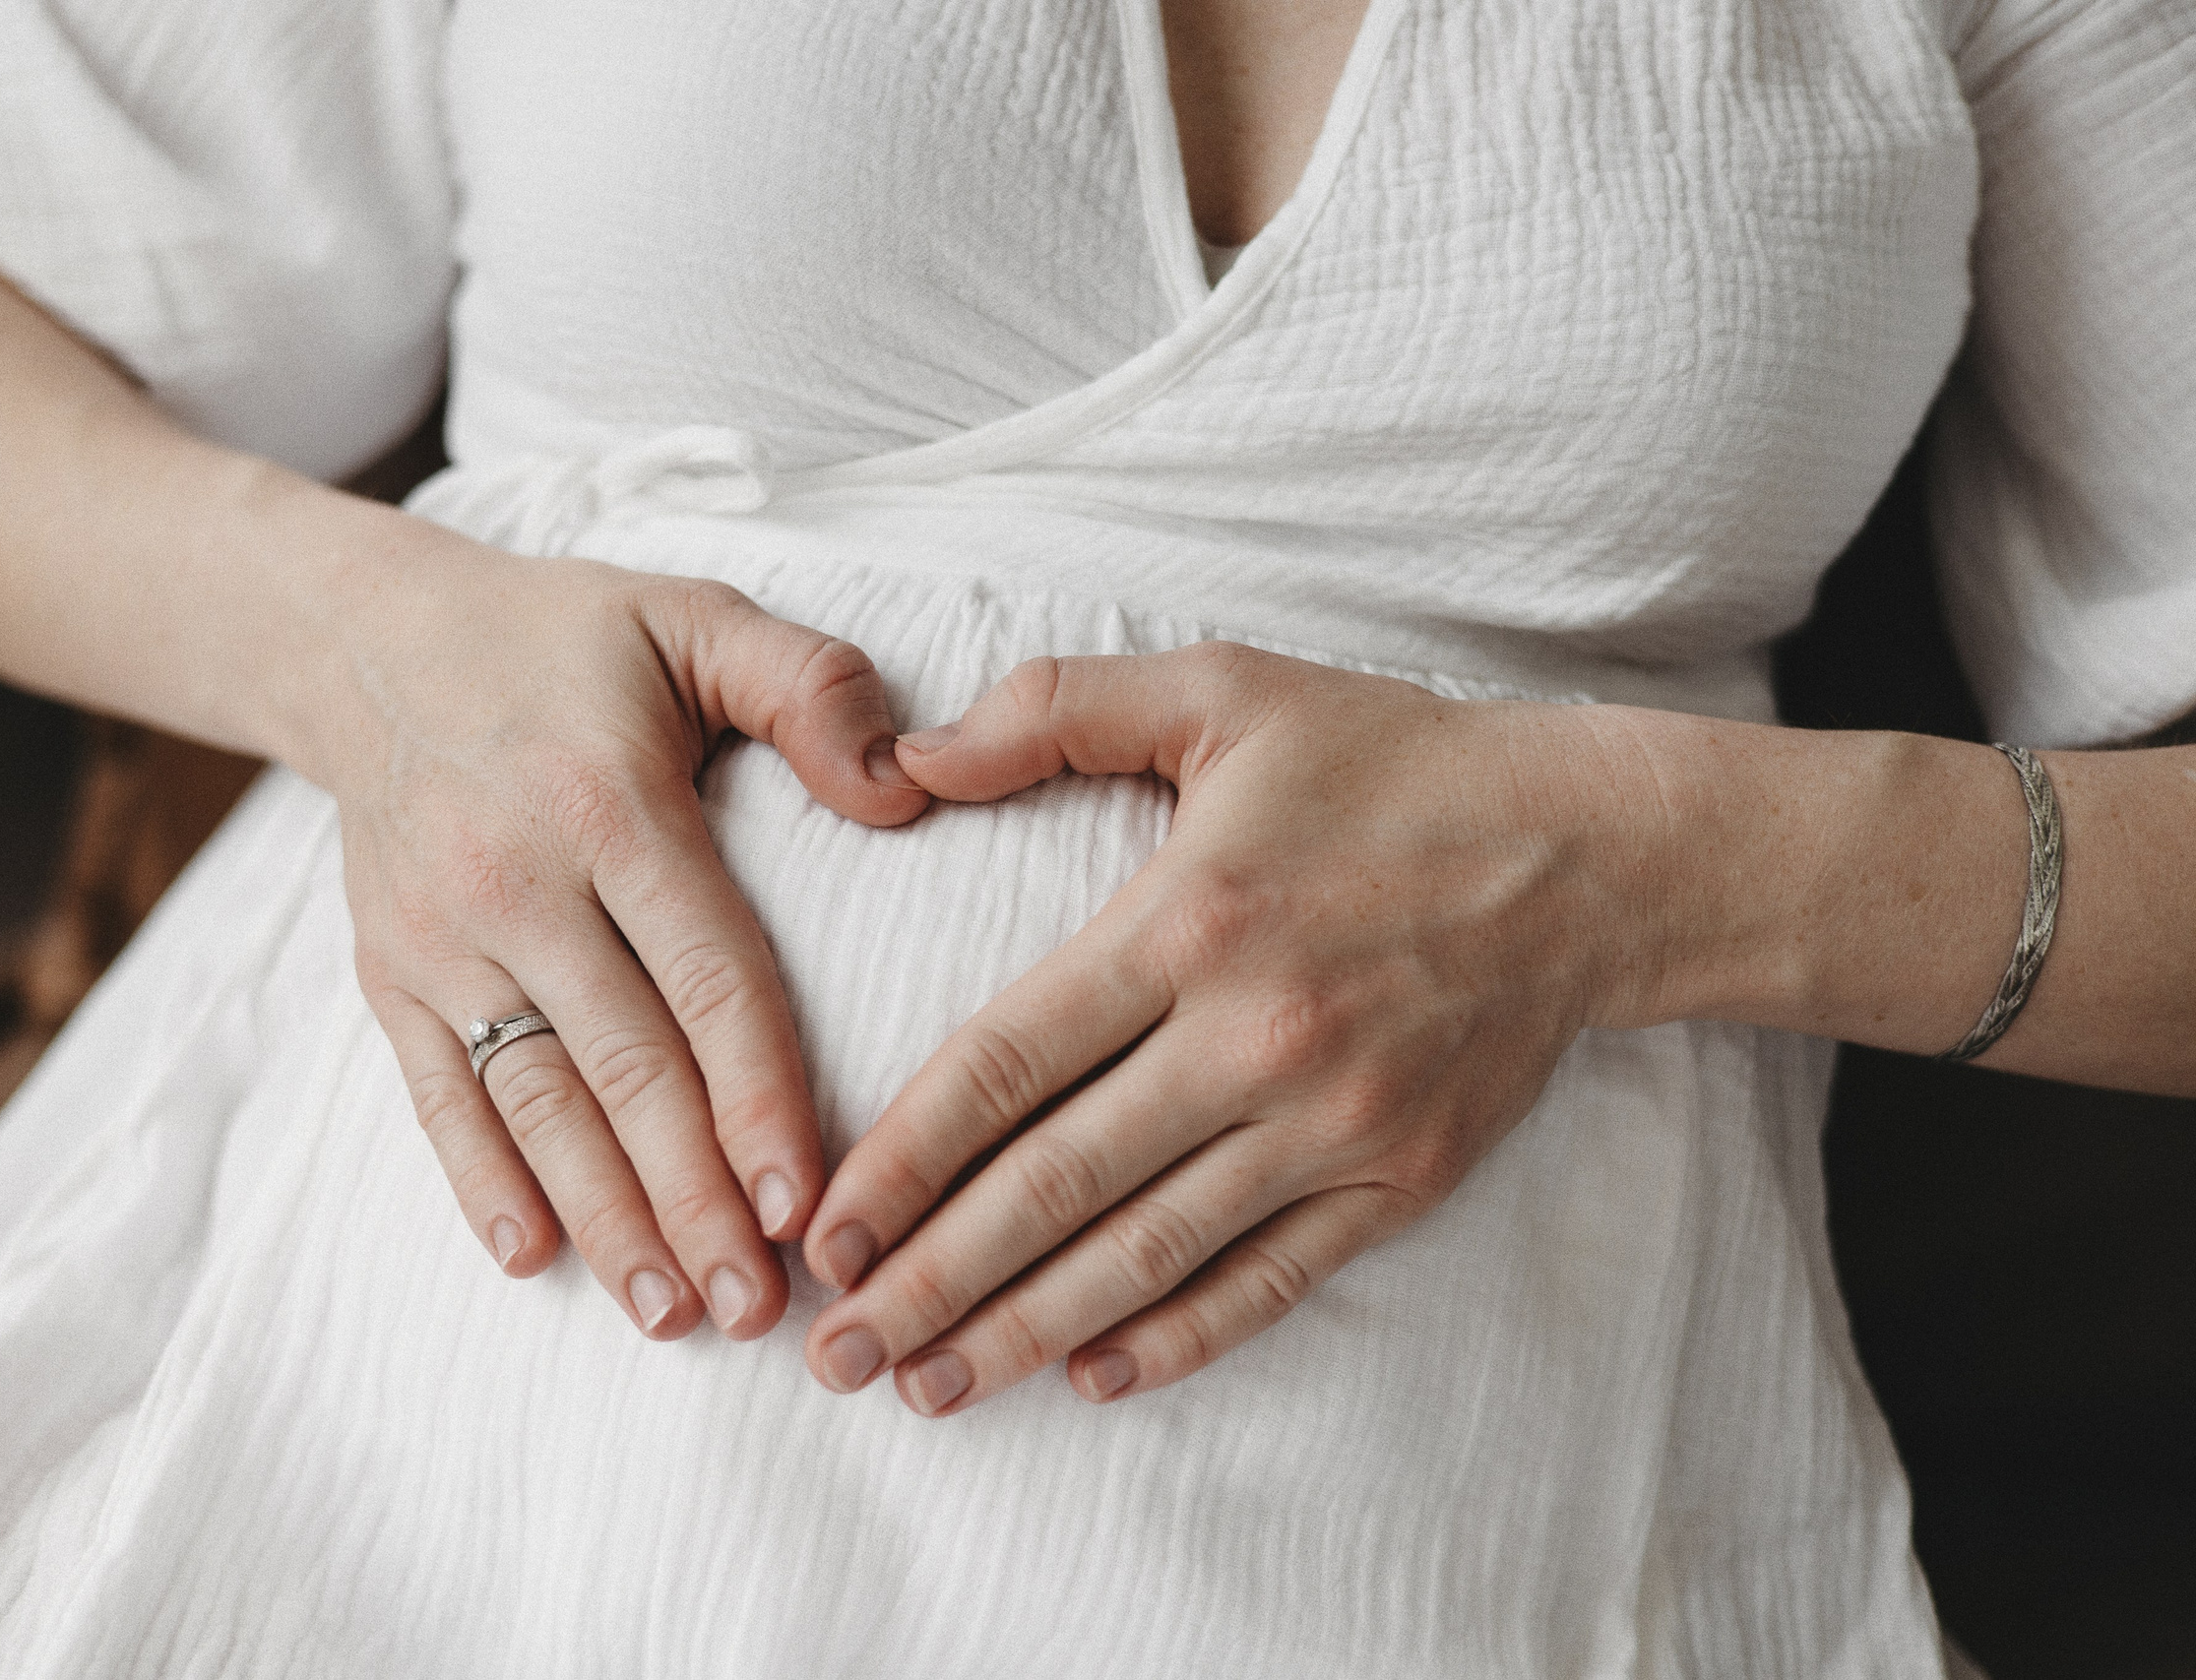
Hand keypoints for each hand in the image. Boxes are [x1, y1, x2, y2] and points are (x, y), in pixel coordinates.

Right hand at [328, 537, 927, 1341]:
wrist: (363, 642)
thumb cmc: (567, 640)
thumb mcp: (697, 618)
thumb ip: (810, 688)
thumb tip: (907, 788)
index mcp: (610, 805)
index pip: (707, 977)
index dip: (759, 1097)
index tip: (805, 1203)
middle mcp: (517, 882)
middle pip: (624, 1069)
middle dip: (695, 1200)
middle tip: (761, 1310)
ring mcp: (440, 938)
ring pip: (536, 1103)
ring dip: (605, 1218)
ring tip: (674, 1313)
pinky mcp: (388, 973)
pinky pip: (437, 1093)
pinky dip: (481, 1181)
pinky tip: (534, 1260)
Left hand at [798, 643, 1658, 1412]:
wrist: (1597, 854)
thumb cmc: (1393, 764)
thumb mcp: (1223, 690)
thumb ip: (1053, 709)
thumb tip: (905, 757)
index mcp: (1189, 922)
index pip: (1005, 1065)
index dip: (901, 1159)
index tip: (825, 1230)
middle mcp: (1253, 1038)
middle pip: (1054, 1187)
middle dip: (931, 1281)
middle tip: (834, 1356)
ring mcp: (1331, 1123)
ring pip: (1148, 1253)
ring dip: (1026, 1329)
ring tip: (930, 1388)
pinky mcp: (1400, 1177)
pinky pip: (1269, 1279)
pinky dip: (1178, 1337)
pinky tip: (1093, 1377)